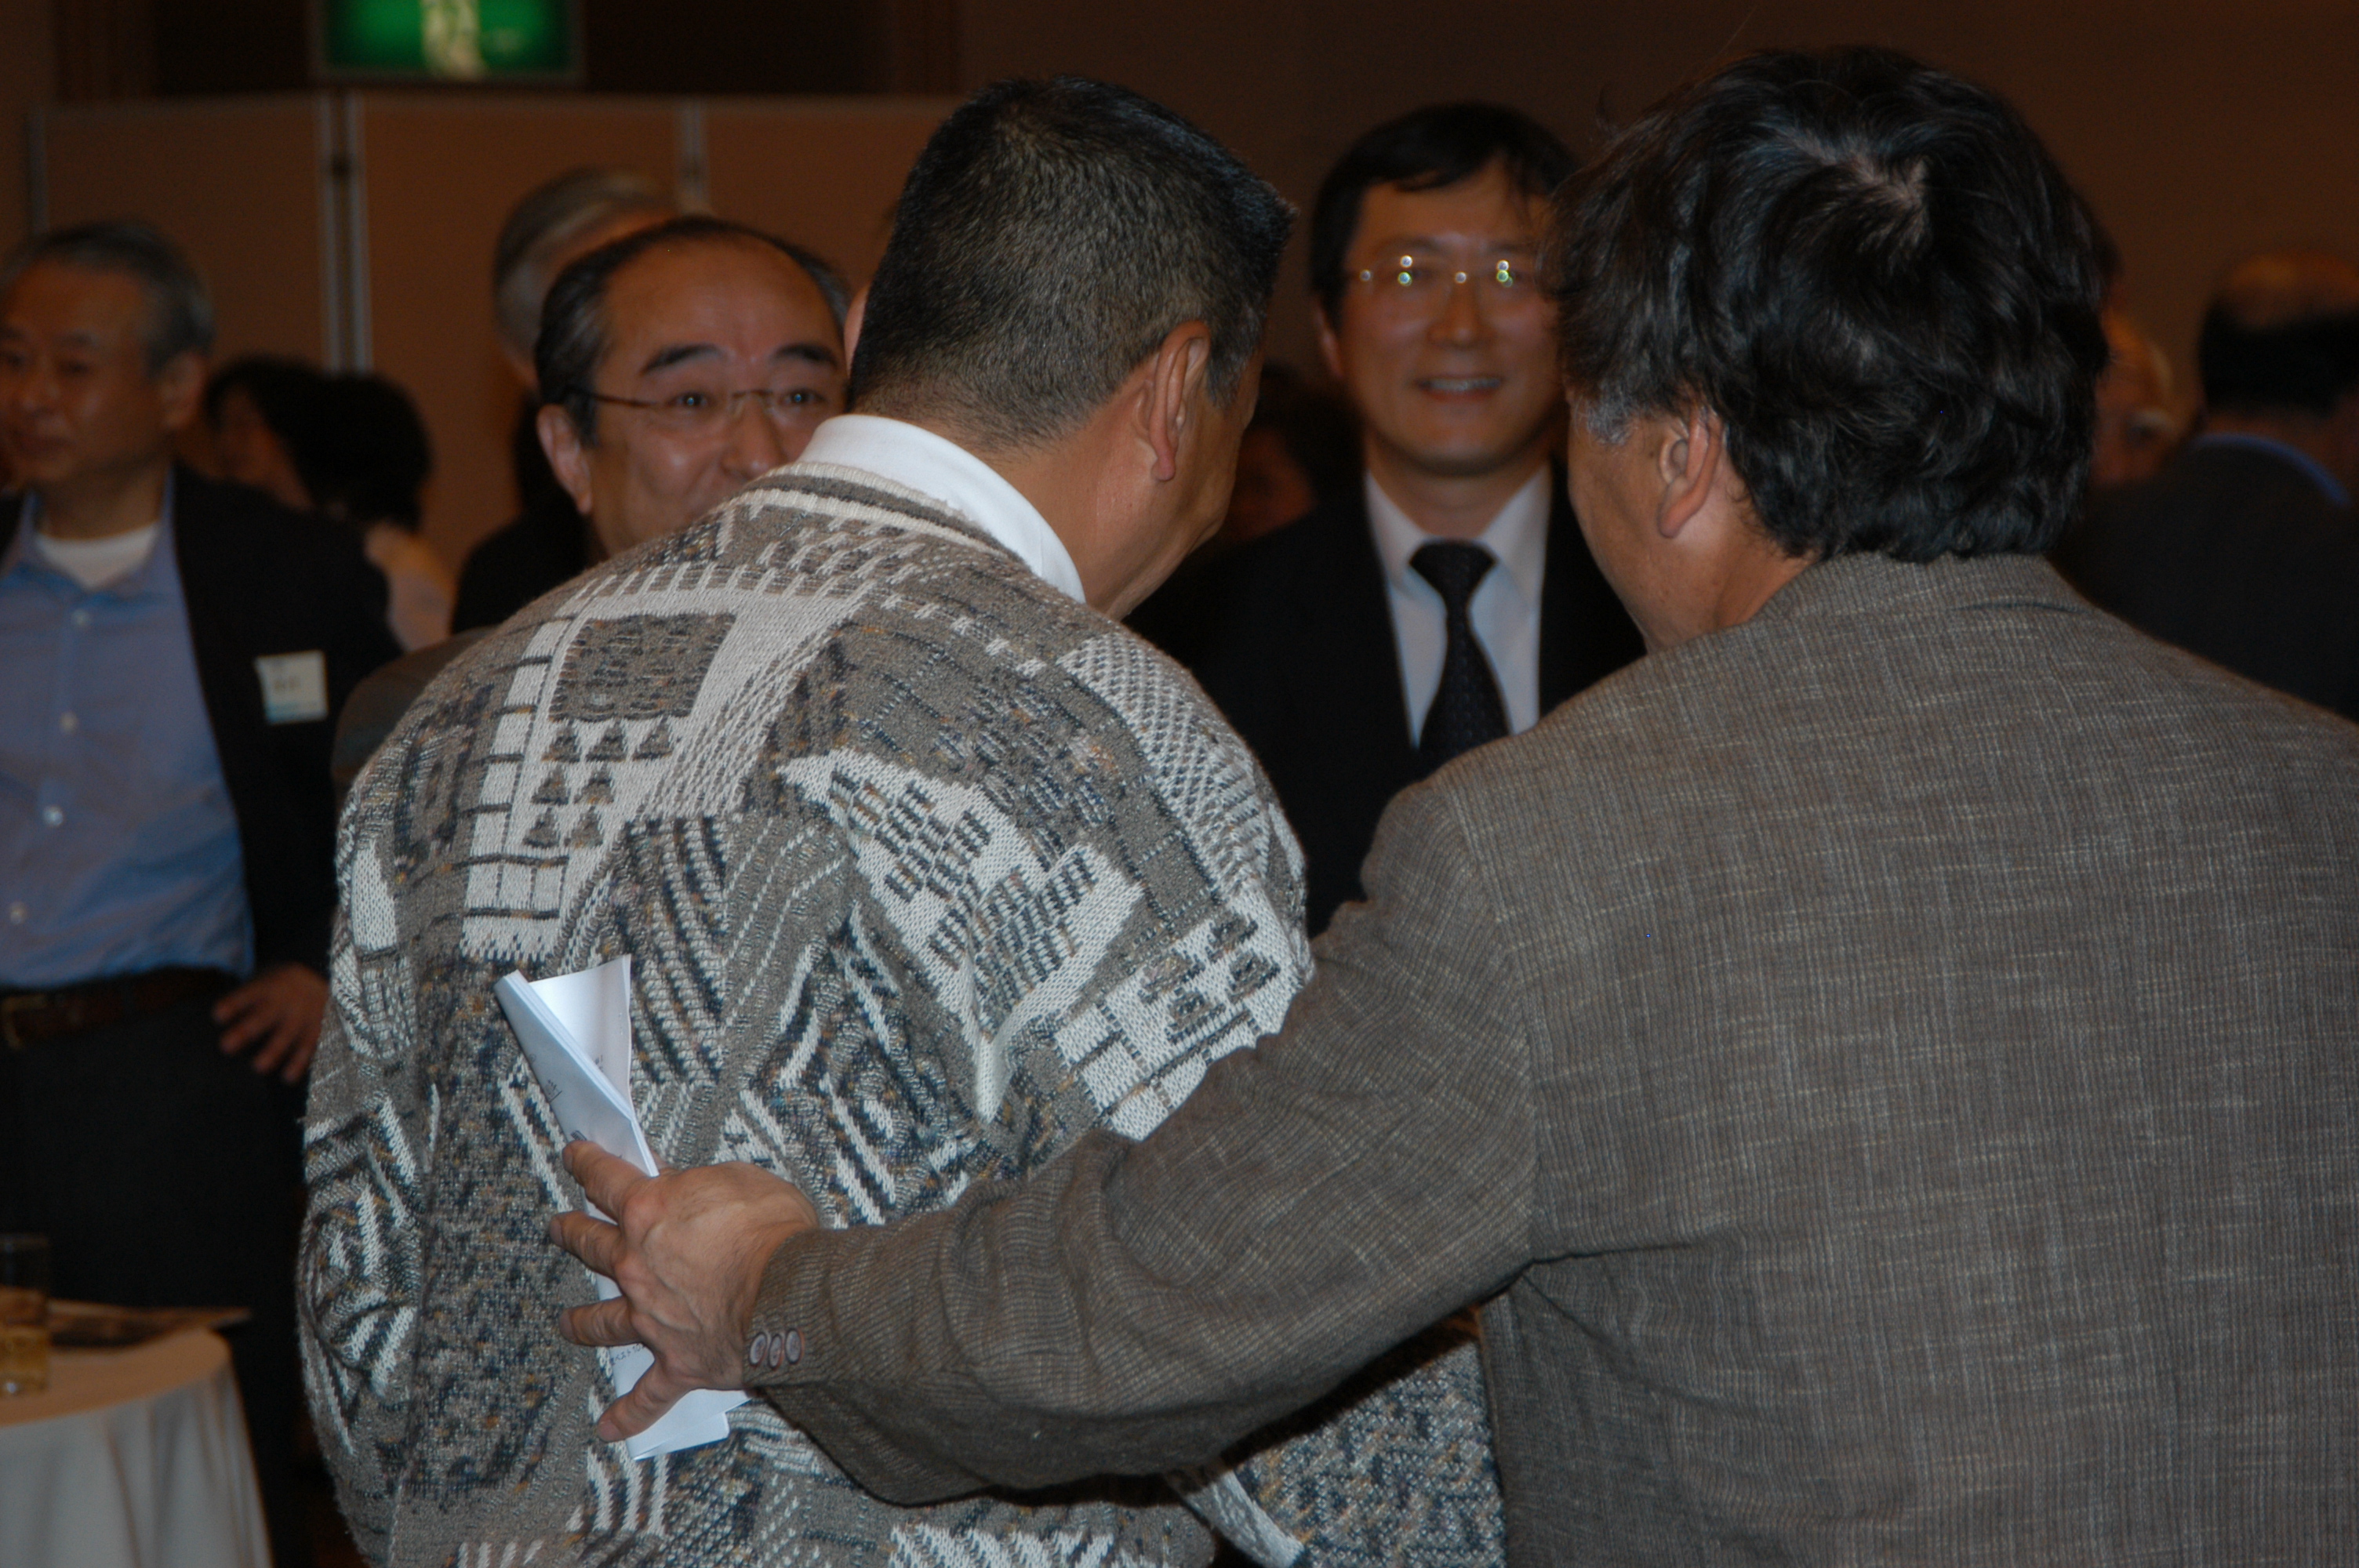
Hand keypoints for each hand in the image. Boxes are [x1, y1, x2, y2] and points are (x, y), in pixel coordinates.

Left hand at [213, 962, 327, 1081]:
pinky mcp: (317, 1028)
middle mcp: (285, 1001)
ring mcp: (303, 1015)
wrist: (327, 974)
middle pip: (263, 1017)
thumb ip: (245, 1000)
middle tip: (226, 1046)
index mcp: (268, 987)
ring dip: (273, 1051)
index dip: (234, 1004)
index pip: (248, 995)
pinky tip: (288, 1077)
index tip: (217, 1016)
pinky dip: (299, 1062)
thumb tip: (214, 1021)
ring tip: (258, 1067)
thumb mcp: (266, 980)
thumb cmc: (282, 985)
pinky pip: (308, 1046)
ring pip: (286, 1034)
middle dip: (246, 1031)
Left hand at [551, 1142, 820, 1441]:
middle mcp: (637, 1266)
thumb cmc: (777, 1235)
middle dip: (571, 1232)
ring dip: (580, 1321)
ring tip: (567, 1321)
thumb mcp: (743, 1179)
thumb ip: (703, 1182)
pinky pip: (648, 1397)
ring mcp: (651, 1319)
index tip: (576, 1157)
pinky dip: (630, 1414)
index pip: (605, 1179)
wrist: (795, 1296)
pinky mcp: (677, 1362)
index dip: (587, 1164)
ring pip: (601, 1321)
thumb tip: (683, 1183)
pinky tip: (611, 1426)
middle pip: (590, 1245)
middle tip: (558, 1227)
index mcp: (650, 1212)